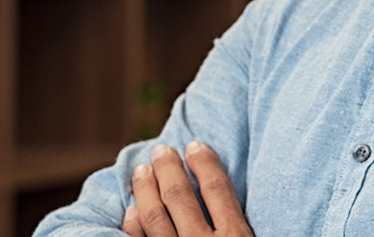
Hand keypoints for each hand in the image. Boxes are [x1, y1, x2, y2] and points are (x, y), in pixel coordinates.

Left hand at [122, 142, 253, 236]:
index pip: (216, 188)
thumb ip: (241, 226)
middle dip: (168, 168)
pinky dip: (133, 224)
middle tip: (161, 151)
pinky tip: (132, 210)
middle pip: (180, 196)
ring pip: (154, 216)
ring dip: (145, 189)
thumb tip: (229, 193)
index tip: (195, 146)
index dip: (204, 162)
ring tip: (142, 171)